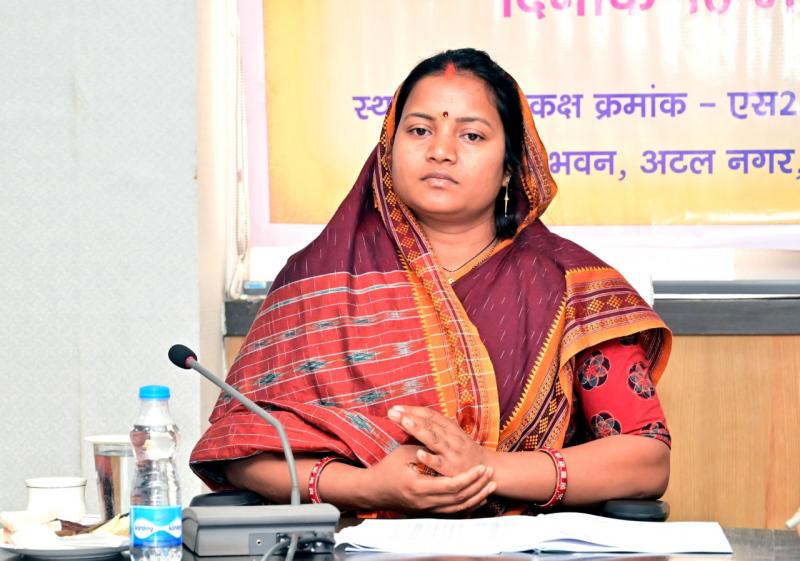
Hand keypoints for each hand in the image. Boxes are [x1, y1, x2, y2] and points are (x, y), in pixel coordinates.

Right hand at [361, 444, 494, 513]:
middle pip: (459, 498)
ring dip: (476, 497)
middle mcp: (424, 502)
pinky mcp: (427, 511)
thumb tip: (443, 442)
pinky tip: (477, 498)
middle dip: (477, 486)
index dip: (469, 478)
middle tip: (491, 475)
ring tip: (490, 486)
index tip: (481, 468)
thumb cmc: (387, 468)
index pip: (451, 486)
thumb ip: (425, 450)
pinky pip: (452, 512)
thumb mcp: (405, 454)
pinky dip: (467, 505)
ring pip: (458, 508)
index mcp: (419, 487)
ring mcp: (426, 509)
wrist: (373, 490)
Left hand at [387, 405, 490, 477]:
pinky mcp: (452, 468)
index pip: (429, 415)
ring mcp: (452, 451)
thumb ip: (434, 428)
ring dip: (419, 430)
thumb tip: (411, 419)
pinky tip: (418, 454)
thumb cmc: (464, 452)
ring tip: (404, 422)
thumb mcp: (452, 436)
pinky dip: (430, 458)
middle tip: (392, 412)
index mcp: (449, 428)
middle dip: (410, 417)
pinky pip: (440, 463)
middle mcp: (451, 437)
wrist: (488, 469)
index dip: (413, 409)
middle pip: (429, 424)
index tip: (395, 407)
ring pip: (434, 439)